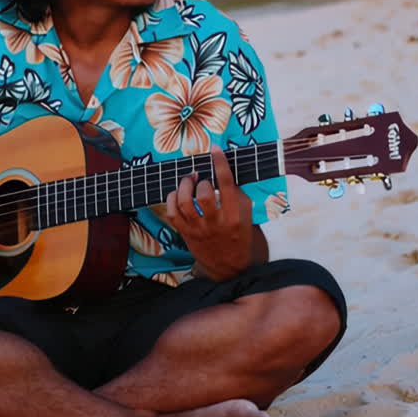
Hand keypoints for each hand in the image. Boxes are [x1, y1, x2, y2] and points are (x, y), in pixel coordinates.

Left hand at [166, 147, 255, 280]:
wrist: (230, 267)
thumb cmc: (239, 234)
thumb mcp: (246, 215)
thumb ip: (237, 193)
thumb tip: (222, 171)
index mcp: (234, 216)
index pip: (226, 184)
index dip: (220, 163)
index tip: (215, 149)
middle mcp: (215, 223)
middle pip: (203, 194)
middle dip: (201, 180)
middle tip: (201, 177)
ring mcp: (198, 230)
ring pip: (184, 203)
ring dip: (184, 186)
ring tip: (188, 180)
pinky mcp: (185, 234)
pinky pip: (172, 214)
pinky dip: (171, 199)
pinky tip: (177, 193)